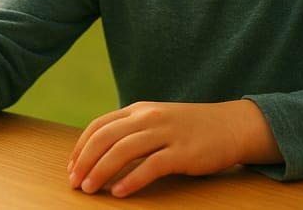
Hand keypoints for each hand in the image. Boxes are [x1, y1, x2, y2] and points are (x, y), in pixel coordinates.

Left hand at [67, 99, 278, 197]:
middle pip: (106, 137)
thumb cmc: (190, 128)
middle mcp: (149, 117)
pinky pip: (151, 166)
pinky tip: (120, 192)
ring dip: (101, 171)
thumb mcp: (157, 120)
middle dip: (85, 161)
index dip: (80, 147)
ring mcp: (166, 133)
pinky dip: (132, 180)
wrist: (231, 125)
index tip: (71, 167)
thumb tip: (99, 152)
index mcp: (139, 109)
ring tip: (90, 189)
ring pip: (123, 150)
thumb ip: (132, 130)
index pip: (99, 125)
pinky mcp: (182, 152)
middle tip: (75, 183)